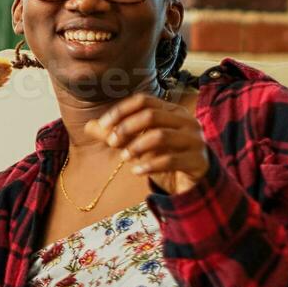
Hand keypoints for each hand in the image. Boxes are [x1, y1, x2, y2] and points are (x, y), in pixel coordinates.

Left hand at [87, 92, 208, 194]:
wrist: (193, 186)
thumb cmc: (165, 161)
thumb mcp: (138, 147)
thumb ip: (116, 135)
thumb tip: (89, 126)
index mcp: (172, 112)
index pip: (144, 100)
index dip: (121, 111)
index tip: (103, 125)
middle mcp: (186, 121)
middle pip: (151, 115)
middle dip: (126, 128)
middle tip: (111, 142)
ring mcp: (195, 140)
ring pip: (161, 136)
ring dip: (136, 146)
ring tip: (123, 158)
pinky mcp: (198, 160)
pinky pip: (171, 160)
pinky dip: (149, 165)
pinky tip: (136, 172)